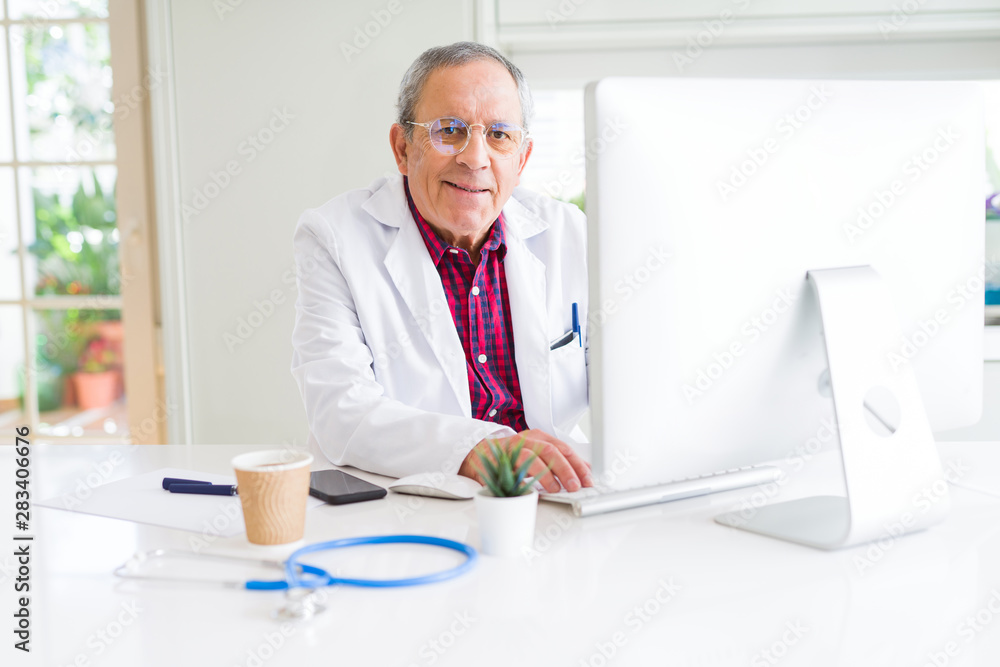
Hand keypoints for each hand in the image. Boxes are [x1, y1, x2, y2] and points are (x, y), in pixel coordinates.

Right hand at [459, 429, 593, 492]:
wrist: (478, 454)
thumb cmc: (510, 456)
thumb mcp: (536, 453)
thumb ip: (557, 460)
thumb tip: (583, 471)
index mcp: (539, 437)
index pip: (564, 448)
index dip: (578, 464)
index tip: (588, 479)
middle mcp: (527, 439)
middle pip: (552, 450)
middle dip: (567, 469)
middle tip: (576, 485)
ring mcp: (513, 448)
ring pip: (534, 456)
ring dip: (548, 474)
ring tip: (557, 488)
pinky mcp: (500, 460)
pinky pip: (514, 468)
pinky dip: (525, 479)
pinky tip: (534, 490)